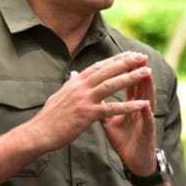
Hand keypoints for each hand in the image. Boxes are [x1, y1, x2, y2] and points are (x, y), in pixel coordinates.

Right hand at [26, 52, 150, 152]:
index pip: (99, 66)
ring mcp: (84, 99)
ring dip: (131, 77)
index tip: (129, 53)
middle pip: (107, 70)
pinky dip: (129, 106)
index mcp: (75, 81)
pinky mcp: (87, 114)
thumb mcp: (60, 95)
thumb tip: (74, 75)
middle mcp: (80, 86)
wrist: (39, 132)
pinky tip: (143, 104)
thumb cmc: (49, 117)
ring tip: (147, 72)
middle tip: (142, 56)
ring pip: (112, 84)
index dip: (115, 59)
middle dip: (126, 62)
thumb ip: (70, 84)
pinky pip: (112, 108)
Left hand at [101, 56, 156, 176]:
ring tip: (147, 72)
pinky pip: (148, 122)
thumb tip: (88, 94)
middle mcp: (140, 109)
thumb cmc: (124, 139)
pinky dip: (146, 113)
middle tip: (137, 56)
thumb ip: (100, 106)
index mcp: (130, 104)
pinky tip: (145, 105)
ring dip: (147, 87)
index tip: (119, 55)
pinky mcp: (148, 133)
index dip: (123, 70)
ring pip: (147, 99)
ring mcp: (145, 120)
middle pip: (139, 87)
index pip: (127, 83)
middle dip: (138, 71)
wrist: (134, 161)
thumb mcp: (109, 121)